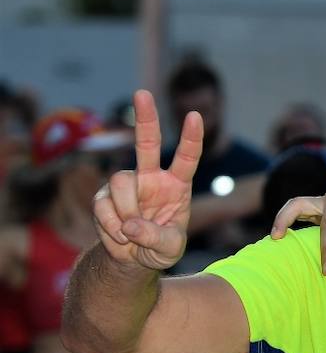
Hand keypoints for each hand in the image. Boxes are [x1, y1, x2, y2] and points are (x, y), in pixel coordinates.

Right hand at [92, 90, 200, 270]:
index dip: (191, 138)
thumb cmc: (160, 249)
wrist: (133, 260)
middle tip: (143, 92)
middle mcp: (151, 178)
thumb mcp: (170, 250)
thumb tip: (132, 225)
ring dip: (126, 210)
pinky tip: (120, 235)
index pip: (187, 158)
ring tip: (131, 232)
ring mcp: (127, 185)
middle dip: (145, 118)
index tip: (195, 115)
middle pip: (147, 143)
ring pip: (120, 181)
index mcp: (177, 186)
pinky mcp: (103, 196)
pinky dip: (111, 225)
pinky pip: (103, 205)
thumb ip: (157, 239)